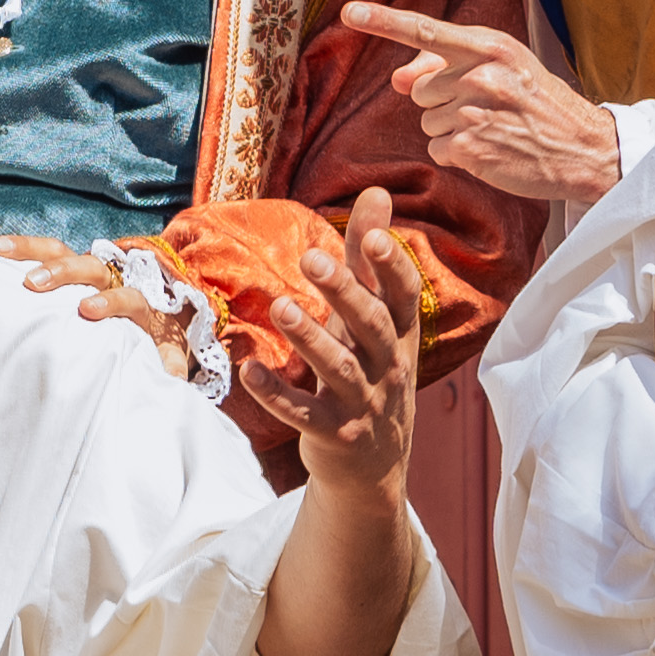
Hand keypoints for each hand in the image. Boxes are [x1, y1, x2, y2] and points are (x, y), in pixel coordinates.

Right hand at [0, 231, 195, 371]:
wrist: (156, 306)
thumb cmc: (155, 335)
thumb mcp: (169, 351)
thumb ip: (169, 365)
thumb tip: (172, 385)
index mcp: (138, 300)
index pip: (126, 295)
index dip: (109, 301)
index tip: (87, 310)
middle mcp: (112, 278)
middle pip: (89, 266)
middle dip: (63, 271)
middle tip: (35, 282)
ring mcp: (87, 270)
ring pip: (61, 250)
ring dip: (30, 249)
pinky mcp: (69, 268)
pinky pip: (44, 252)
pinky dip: (20, 248)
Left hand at [246, 183, 417, 496]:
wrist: (374, 463)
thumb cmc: (370, 368)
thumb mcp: (376, 316)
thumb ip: (368, 258)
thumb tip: (377, 192)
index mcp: (400, 333)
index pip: (404, 295)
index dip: (392, 266)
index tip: (373, 236)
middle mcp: (388, 367)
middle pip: (372, 326)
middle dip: (344, 292)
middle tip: (309, 258)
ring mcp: (363, 403)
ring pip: (338, 368)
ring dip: (309, 337)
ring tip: (280, 306)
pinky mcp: (334, 434)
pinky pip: (303, 414)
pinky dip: (277, 394)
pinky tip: (250, 371)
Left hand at [333, 3, 622, 208]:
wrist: (582, 146)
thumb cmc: (536, 101)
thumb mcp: (502, 67)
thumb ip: (446, 65)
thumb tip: (395, 78)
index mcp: (489, 46)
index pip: (426, 28)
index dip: (383, 20)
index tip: (349, 12)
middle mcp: (482, 74)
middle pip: (419, 89)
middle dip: (441, 101)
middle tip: (484, 107)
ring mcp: (477, 112)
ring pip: (427, 121)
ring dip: (450, 129)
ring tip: (491, 128)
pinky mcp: (473, 149)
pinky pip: (438, 149)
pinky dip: (457, 154)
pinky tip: (489, 150)